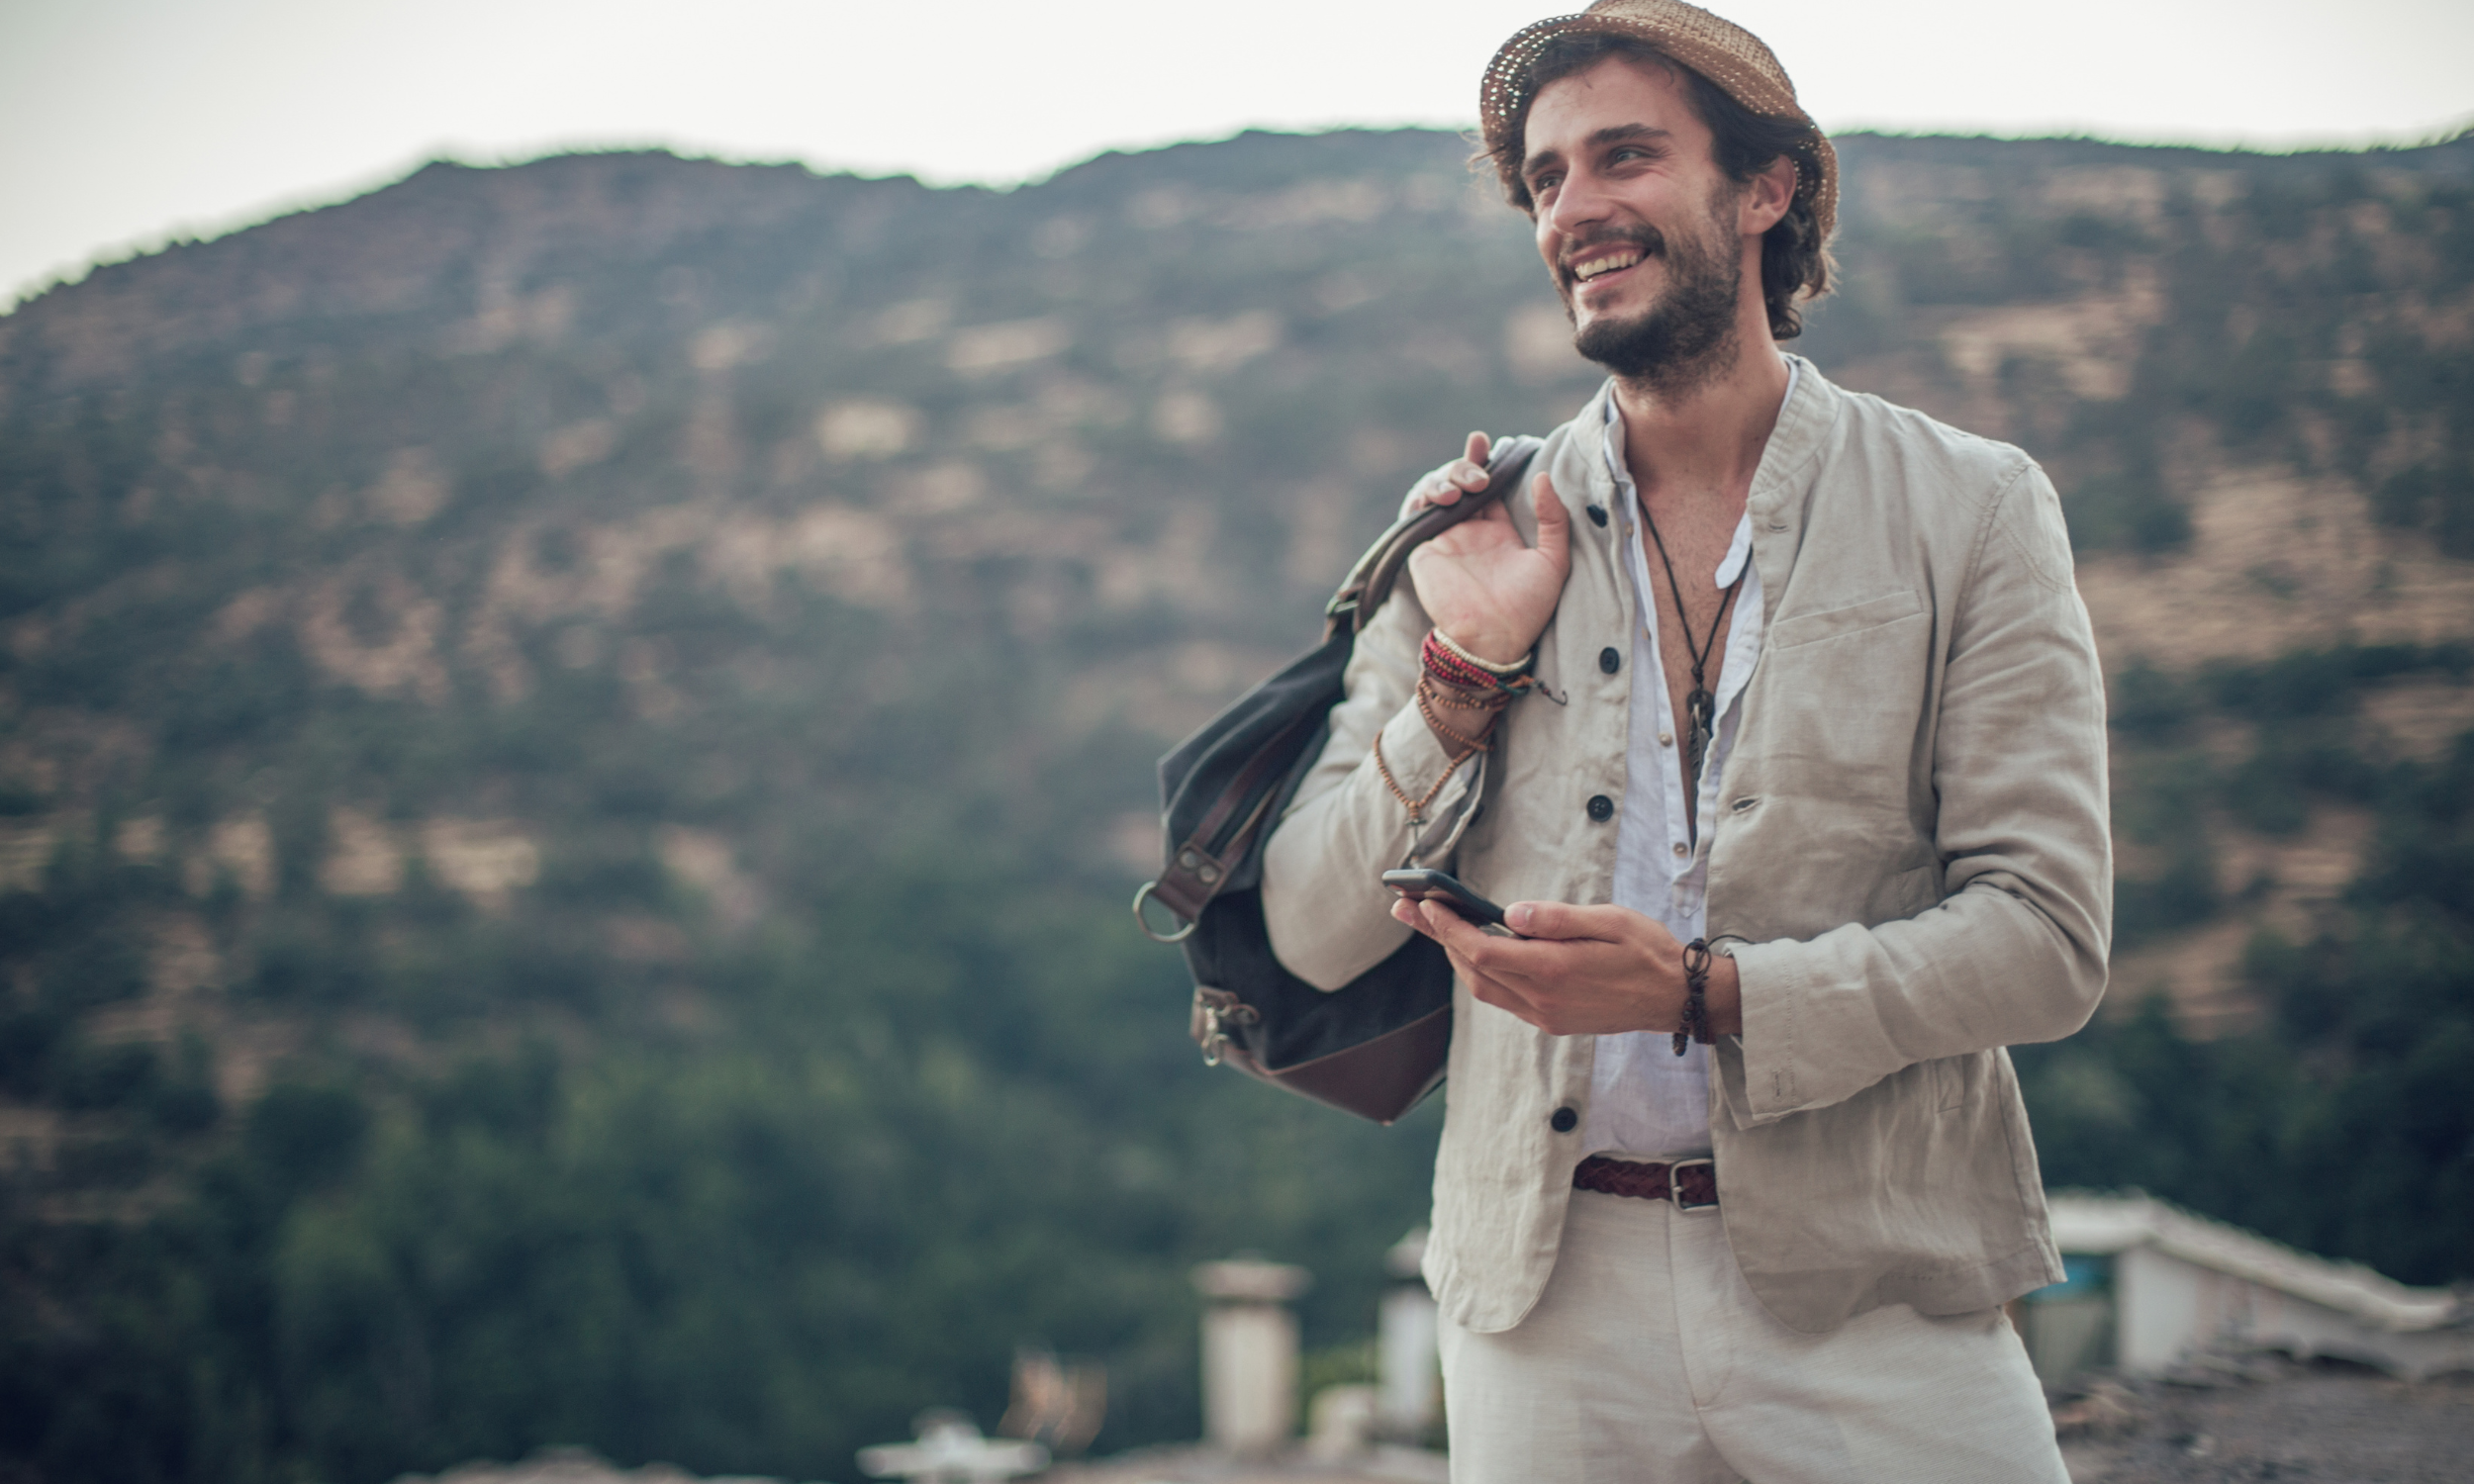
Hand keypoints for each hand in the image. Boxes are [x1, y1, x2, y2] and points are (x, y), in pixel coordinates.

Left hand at [1389, 896, 1741, 1038]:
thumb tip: (1512, 913)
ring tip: (1432, 924)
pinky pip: (1502, 997)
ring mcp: (1545, 1015)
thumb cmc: (1648, 952)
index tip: (1427, 902)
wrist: (1677, 999)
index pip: (1482, 950)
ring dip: (1454, 956)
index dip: (1448, 927)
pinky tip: (1473, 949)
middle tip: (1407, 908)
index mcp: (1554, 971)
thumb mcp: (1609, 921)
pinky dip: (1480, 971)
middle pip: (1472, 969)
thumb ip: (1557, 919)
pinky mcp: (1551, 1021)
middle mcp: (1542, 1000)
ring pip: (1482, 987)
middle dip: (1437, 938)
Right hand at [1403, 432, 1571, 666]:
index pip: (1488, 484)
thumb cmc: (1528, 607)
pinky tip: (1442, 497)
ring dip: (1445, 478)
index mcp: (1498, 530)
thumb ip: (1553, 518)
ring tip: (1463, 490)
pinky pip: (1414, 515)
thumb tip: (1542, 476)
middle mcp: (1469, 530)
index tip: (1488, 443)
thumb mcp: (1554, 559)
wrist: (1494, 639)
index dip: (1485, 461)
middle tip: (1482, 478)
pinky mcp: (1424, 549)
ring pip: (1435, 491)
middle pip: (1460, 481)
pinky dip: (1422, 498)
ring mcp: (1445, 538)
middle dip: (1466, 466)